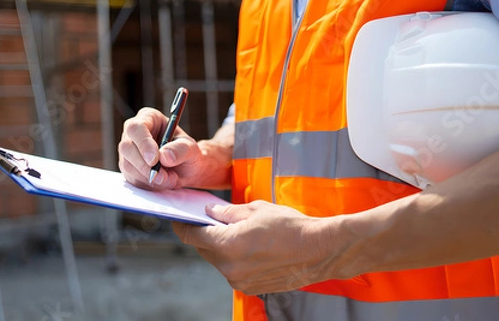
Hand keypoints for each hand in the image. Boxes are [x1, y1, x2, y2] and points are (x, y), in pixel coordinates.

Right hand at [118, 108, 203, 189]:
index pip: (137, 128)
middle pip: (127, 147)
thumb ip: (180, 150)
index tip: (154, 160)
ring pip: (127, 165)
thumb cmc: (187, 153)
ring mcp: (128, 150)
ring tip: (170, 179)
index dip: (144, 144)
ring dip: (149, 177)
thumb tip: (164, 156)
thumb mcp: (191, 149)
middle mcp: (134, 132)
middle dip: (146, 166)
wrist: (186, 169)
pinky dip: (147, 183)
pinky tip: (162, 182)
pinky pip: (131, 177)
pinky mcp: (128, 167)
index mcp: (149, 118)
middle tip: (164, 176)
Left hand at [172, 201, 344, 294]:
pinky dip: (235, 258)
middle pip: (204, 250)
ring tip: (236, 232)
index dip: (182, 226)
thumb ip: (228, 213)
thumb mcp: (256, 210)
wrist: (320, 250)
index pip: (192, 236)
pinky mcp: (252, 288)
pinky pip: (234, 271)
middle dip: (204, 235)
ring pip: (219, 261)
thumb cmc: (291, 227)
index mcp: (227, 245)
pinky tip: (249, 247)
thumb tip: (211, 213)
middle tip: (210, 220)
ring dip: (221, 247)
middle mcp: (230, 268)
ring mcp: (240, 281)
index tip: (178, 219)